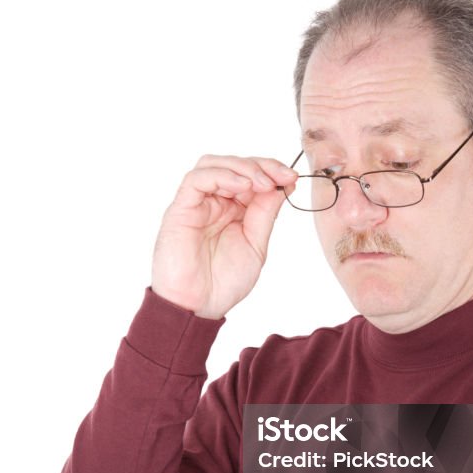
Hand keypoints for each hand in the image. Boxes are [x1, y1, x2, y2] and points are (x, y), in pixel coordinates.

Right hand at [151, 155, 296, 318]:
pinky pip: (196, 179)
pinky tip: (241, 185)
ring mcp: (196, 204)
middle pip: (234, 165)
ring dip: (242, 167)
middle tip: (282, 176)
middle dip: (262, 165)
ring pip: (214, 164)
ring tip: (262, 182)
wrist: (198, 307)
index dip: (272, 171)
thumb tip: (282, 184)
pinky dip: (221, 176)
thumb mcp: (256, 244)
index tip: (292, 178)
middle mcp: (214, 202)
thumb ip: (265, 214)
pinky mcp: (180, 209)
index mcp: (233, 210)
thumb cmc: (222, 283)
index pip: (251, 176)